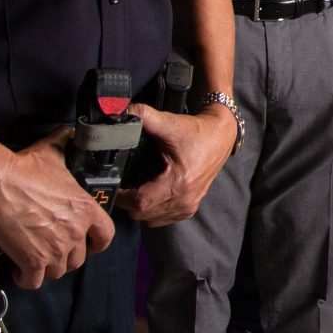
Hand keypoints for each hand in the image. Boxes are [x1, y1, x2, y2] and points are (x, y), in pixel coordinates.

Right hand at [0, 129, 118, 287]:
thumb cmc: (24, 168)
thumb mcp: (53, 153)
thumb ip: (66, 146)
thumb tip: (69, 133)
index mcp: (85, 210)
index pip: (106, 236)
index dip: (99, 243)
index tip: (91, 245)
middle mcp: (74, 232)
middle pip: (78, 259)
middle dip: (66, 256)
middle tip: (51, 248)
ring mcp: (55, 249)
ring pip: (58, 271)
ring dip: (47, 267)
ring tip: (35, 258)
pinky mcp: (32, 261)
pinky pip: (34, 281)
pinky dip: (26, 278)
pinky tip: (19, 270)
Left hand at [121, 103, 236, 226]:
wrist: (220, 136)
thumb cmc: (195, 132)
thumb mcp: (169, 122)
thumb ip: (143, 116)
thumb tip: (119, 113)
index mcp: (179, 183)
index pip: (140, 202)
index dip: (121, 196)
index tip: (113, 184)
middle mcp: (184, 200)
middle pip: (142, 214)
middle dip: (127, 201)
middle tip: (122, 183)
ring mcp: (188, 207)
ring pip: (150, 219)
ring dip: (139, 207)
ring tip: (135, 187)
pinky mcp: (190, 208)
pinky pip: (161, 219)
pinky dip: (151, 210)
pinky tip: (150, 193)